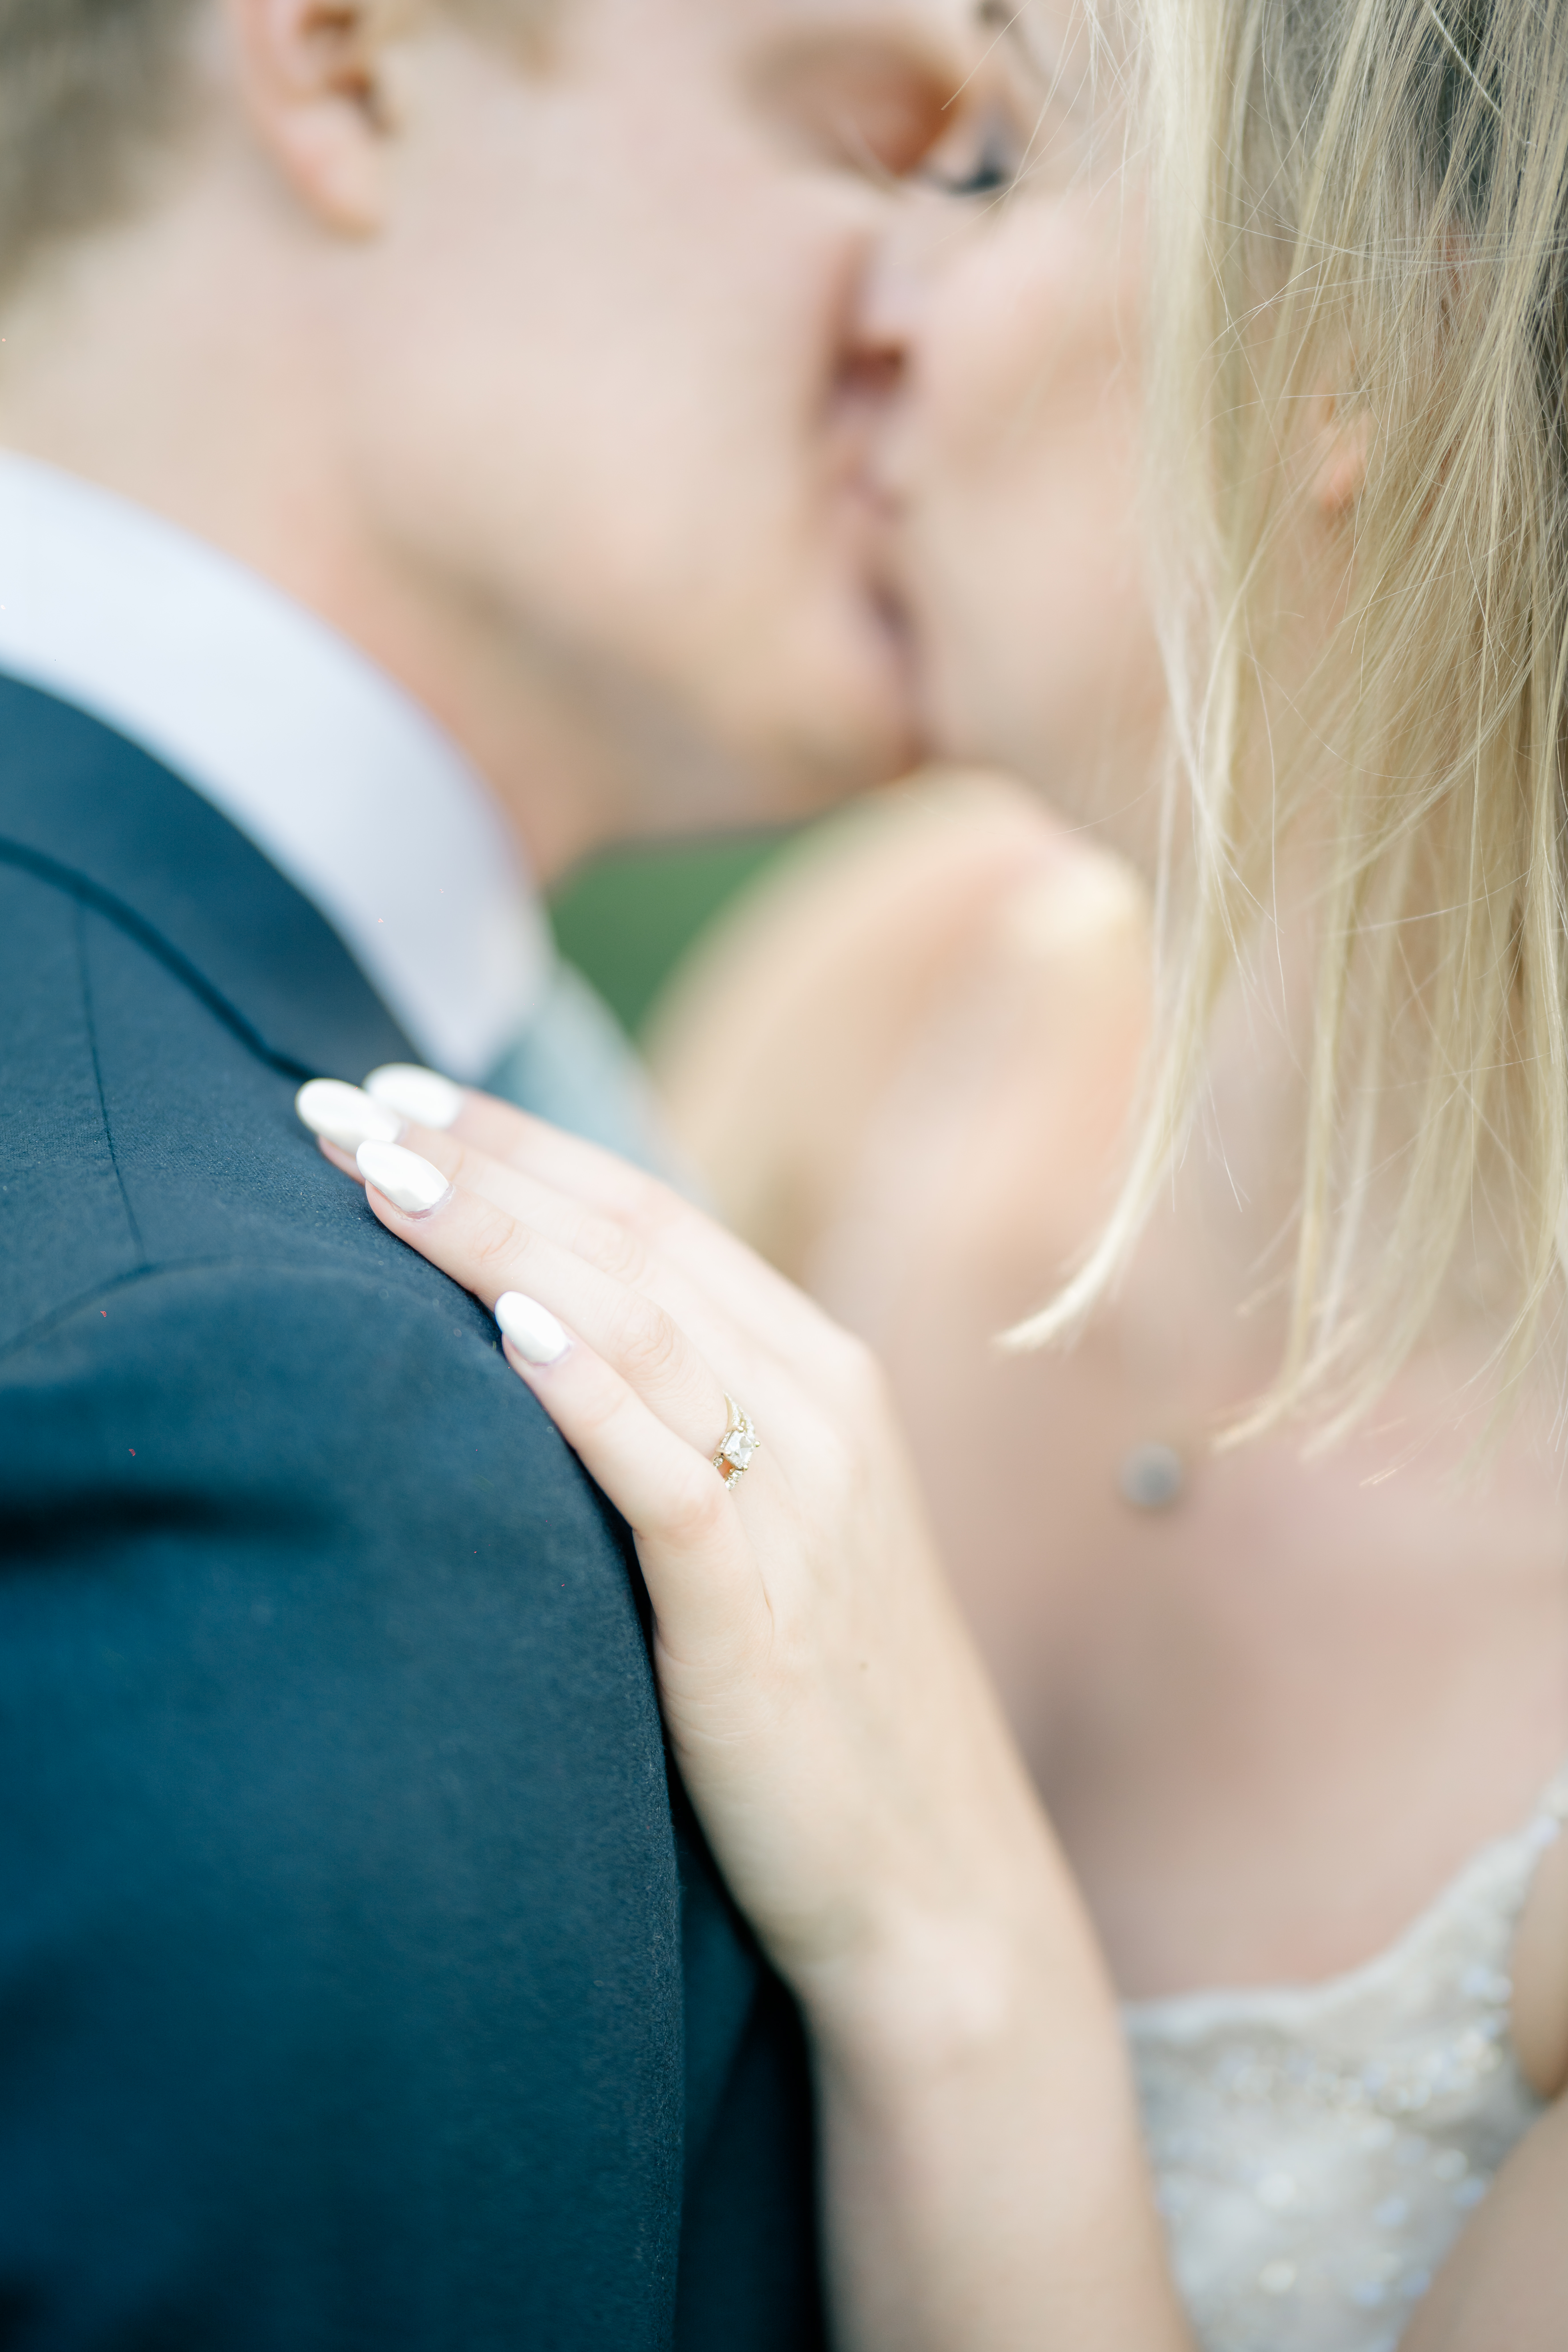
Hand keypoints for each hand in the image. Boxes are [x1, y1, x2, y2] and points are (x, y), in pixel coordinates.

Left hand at [298, 1078, 1054, 2038]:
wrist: (933, 1887)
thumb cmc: (825, 1704)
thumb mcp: (768, 1529)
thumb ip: (684, 1423)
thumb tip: (540, 1341)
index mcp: (819, 1374)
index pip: (645, 1216)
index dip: (517, 1145)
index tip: (391, 1098)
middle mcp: (819, 1408)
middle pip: (627, 1244)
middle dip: (477, 1162)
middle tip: (335, 1106)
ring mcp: (800, 1505)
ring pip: (637, 1327)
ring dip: (499, 1239)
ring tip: (374, 1174)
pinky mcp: (762, 1613)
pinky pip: (667, 1474)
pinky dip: (587, 1389)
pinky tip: (504, 1326)